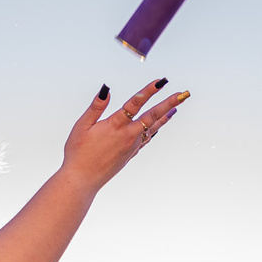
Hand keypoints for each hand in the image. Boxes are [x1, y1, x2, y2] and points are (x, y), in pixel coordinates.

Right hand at [61, 78, 188, 187]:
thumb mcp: (82, 126)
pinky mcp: (131, 154)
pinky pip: (147, 138)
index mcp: (115, 125)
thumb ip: (96, 107)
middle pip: (153, 115)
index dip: (149, 91)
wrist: (83, 179)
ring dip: (166, 116)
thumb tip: (106, 89)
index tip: (161, 81)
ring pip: (153, 127)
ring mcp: (132, 146)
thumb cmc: (78, 152)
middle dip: (169, 103)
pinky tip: (160, 125)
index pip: (135, 103)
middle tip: (183, 94)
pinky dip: (156, 129)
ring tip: (177, 108)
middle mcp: (128, 135)